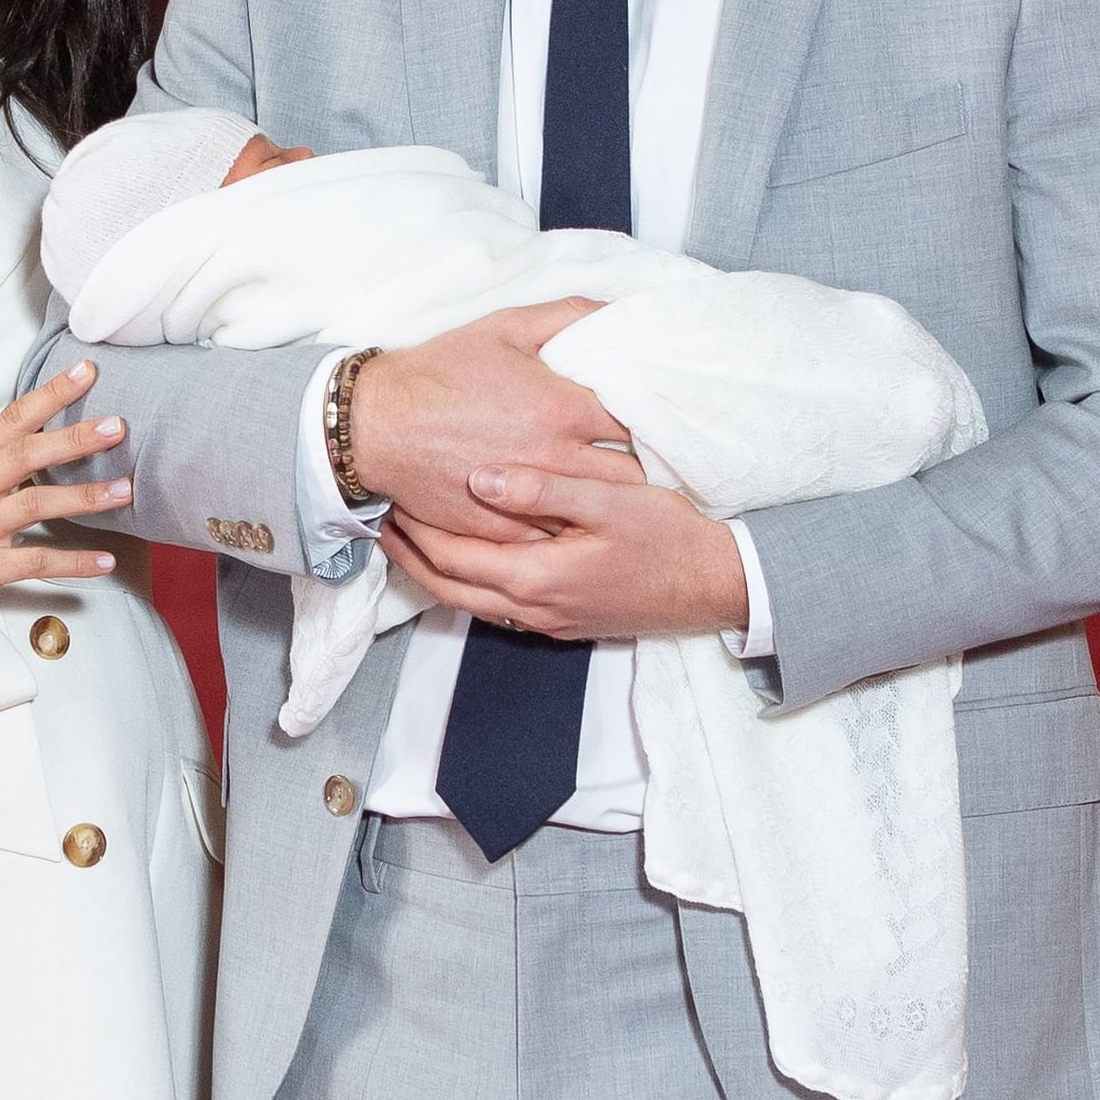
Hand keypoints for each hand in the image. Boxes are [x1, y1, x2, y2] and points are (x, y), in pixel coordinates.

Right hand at [0, 361, 130, 642]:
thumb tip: (26, 453)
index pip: (9, 420)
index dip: (49, 394)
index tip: (86, 372)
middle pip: (26, 454)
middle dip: (74, 437)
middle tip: (118, 425)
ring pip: (34, 504)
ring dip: (83, 496)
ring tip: (125, 491)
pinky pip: (33, 563)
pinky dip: (72, 563)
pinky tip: (105, 562)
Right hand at [347, 303, 641, 541]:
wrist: (377, 423)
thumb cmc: (441, 371)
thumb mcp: (505, 327)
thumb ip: (568, 315)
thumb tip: (617, 311)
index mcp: (563, 408)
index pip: (639, 424)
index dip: (653, 424)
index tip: (656, 424)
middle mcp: (553, 458)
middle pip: (628, 477)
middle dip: (641, 469)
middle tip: (645, 463)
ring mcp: (527, 500)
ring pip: (593, 513)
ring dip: (606, 504)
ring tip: (616, 496)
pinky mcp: (501, 529)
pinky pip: (552, 538)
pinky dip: (565, 529)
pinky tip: (571, 519)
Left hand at [382, 466, 750, 641]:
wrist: (715, 587)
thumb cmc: (669, 539)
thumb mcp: (610, 500)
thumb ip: (544, 488)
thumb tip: (480, 478)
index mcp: (535, 577)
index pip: (451, 557)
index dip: (415, 530)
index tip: (390, 497)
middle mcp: (532, 609)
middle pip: (447, 587)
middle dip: (410, 555)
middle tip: (383, 518)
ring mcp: (546, 621)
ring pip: (469, 602)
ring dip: (435, 571)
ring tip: (412, 536)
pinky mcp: (562, 622)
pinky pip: (496, 605)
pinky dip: (468, 581)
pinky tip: (468, 555)